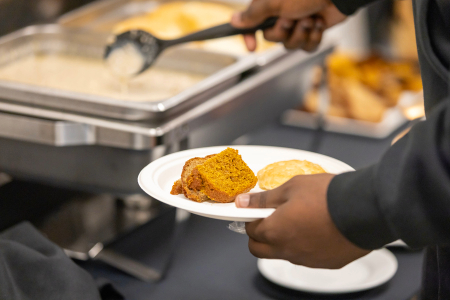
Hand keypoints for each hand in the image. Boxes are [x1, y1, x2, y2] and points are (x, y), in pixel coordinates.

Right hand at [231, 0, 346, 51]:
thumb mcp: (274, 2)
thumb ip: (252, 14)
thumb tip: (234, 21)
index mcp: (270, 6)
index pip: (252, 25)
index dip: (250, 37)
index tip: (251, 48)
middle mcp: (282, 14)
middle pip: (272, 39)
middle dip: (284, 32)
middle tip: (292, 18)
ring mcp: (298, 23)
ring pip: (290, 45)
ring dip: (301, 34)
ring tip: (310, 19)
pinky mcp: (313, 30)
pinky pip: (307, 47)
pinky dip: (314, 37)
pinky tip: (319, 23)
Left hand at [235, 173, 369, 268]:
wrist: (364, 208)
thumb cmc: (328, 195)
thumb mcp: (290, 187)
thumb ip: (264, 199)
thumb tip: (243, 202)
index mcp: (275, 231)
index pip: (250, 230)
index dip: (251, 218)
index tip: (257, 210)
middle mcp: (288, 250)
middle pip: (259, 250)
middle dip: (259, 236)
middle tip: (270, 219)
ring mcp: (307, 260)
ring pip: (283, 254)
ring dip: (282, 241)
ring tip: (298, 220)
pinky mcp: (326, 263)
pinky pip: (307, 257)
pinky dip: (305, 246)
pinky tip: (317, 230)